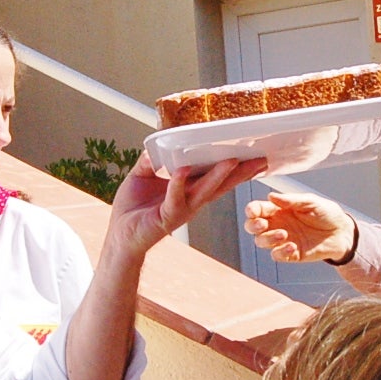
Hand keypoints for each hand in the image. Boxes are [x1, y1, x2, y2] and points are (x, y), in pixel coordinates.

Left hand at [106, 152, 265, 256]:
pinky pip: (174, 198)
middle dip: (242, 172)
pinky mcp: (166, 216)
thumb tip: (160, 143)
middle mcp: (192, 200)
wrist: (119, 235)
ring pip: (204, 191)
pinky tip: (184, 170)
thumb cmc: (134, 209)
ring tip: (232, 160)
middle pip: (222, 184)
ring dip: (218, 175)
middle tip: (261, 159)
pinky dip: (178, 183)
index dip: (236, 167)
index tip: (254, 154)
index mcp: (190, 190)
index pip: (217, 175)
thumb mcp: (142, 175)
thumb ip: (152, 159)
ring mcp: (181, 209)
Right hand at [243, 192, 354, 262]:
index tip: (254, 211)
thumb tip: (271, 196)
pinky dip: (280, 252)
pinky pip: (276, 255)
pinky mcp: (291, 253)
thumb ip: (291, 200)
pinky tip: (292, 246)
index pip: (257, 209)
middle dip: (253, 226)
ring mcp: (283, 240)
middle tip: (262, 224)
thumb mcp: (311, 202)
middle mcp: (277, 224)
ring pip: (261, 242)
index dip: (252, 210)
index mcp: (279, 209)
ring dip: (267, 238)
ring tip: (283, 234)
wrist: (342, 233)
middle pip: (253, 227)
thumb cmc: (327, 214)